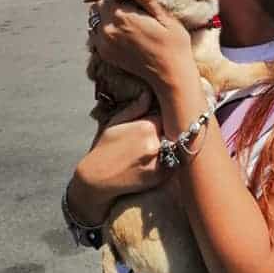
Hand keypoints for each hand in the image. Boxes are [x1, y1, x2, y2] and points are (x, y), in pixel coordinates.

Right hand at [68, 91, 167, 224]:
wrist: (96, 178)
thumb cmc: (104, 148)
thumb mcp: (116, 123)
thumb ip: (135, 108)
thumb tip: (149, 94)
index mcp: (146, 127)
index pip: (167, 116)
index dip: (165, 117)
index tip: (163, 118)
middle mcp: (155, 144)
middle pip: (174, 132)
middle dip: (170, 130)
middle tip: (169, 132)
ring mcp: (159, 162)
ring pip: (177, 147)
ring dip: (174, 145)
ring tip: (164, 146)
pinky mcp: (161, 177)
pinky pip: (174, 164)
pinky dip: (171, 160)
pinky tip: (160, 158)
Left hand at [88, 0, 191, 89]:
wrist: (171, 76)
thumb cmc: (173, 45)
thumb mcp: (165, 17)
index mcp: (123, 17)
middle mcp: (109, 31)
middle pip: (96, 9)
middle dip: (108, 5)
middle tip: (128, 7)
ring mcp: (105, 45)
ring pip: (94, 23)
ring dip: (105, 19)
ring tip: (126, 22)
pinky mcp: (106, 56)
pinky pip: (96, 37)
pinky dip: (104, 33)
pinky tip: (122, 35)